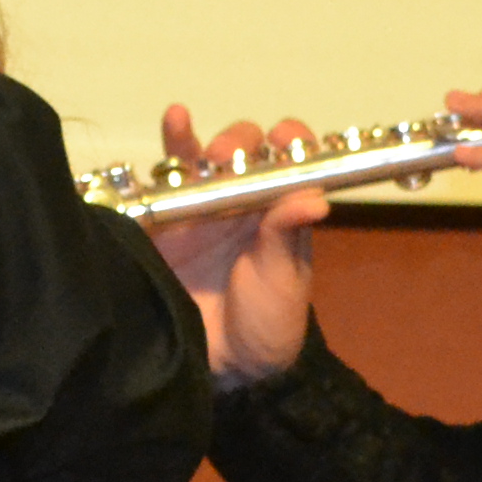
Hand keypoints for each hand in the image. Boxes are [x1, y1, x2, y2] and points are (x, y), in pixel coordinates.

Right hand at [146, 108, 324, 385]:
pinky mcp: (165, 219)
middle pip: (243, 150)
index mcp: (279, 210)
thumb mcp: (282, 280)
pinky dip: (171, 143)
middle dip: (240, 142)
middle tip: (231, 158)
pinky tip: (175, 117)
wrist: (221, 364)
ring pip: (203, 157)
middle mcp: (242, 199)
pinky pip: (165, 178)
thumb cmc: (265, 322)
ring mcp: (201, 207)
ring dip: (205, 142)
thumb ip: (287, 236)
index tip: (283, 141)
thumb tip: (316, 197)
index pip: (289, 160)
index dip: (289, 141)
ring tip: (208, 151)